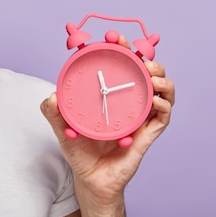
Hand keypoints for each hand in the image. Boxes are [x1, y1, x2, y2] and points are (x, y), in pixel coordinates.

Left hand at [41, 34, 174, 214]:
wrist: (90, 179)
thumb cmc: (79, 150)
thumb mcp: (62, 129)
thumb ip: (54, 113)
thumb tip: (52, 96)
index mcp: (111, 95)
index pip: (121, 65)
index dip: (121, 48)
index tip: (114, 37)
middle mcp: (129, 103)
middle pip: (147, 74)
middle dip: (149, 59)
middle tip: (139, 56)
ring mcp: (140, 118)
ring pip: (163, 92)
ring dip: (162, 80)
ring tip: (152, 75)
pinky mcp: (147, 135)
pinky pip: (162, 118)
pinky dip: (163, 106)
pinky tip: (154, 100)